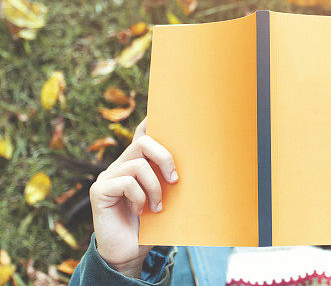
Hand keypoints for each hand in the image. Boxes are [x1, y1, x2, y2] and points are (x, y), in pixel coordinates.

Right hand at [89, 118, 177, 277]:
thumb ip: (170, 178)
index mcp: (135, 163)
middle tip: (175, 179)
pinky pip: (126, 183)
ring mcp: (107, 177)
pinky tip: (141, 211)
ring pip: (138, 164)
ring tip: (157, 206)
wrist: (130, 253)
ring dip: (155, 187)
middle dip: (164, 157)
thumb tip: (197, 162)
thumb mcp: (166, 198)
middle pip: (142, 143)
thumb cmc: (151, 225)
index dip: (151, 121)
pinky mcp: (99, 191)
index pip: (142, 135)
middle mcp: (119, 165)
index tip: (163, 110)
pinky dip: (140, 197)